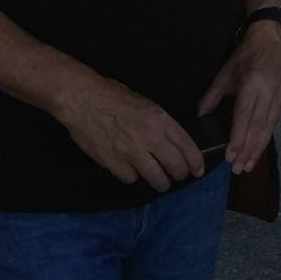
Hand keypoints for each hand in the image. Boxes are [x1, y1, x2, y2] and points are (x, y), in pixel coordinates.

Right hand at [52, 74, 204, 189]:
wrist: (83, 99)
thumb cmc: (114, 97)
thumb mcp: (146, 104)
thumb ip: (161, 124)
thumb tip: (173, 143)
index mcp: (160, 120)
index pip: (187, 147)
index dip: (195, 162)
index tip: (197, 170)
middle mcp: (149, 137)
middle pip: (175, 167)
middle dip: (180, 175)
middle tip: (178, 176)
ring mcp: (130, 152)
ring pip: (155, 179)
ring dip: (160, 182)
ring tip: (159, 181)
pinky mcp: (113, 163)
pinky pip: (131, 179)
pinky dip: (133, 177)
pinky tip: (132, 170)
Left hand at [196, 19, 280, 174]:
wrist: (273, 38)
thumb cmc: (247, 54)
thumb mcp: (226, 71)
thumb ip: (213, 95)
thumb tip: (200, 115)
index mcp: (252, 84)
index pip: (244, 117)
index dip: (238, 138)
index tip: (230, 156)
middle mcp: (268, 92)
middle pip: (258, 127)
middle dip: (248, 150)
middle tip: (238, 169)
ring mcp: (280, 95)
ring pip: (269, 128)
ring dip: (258, 148)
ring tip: (248, 165)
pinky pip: (275, 122)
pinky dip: (266, 137)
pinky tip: (259, 149)